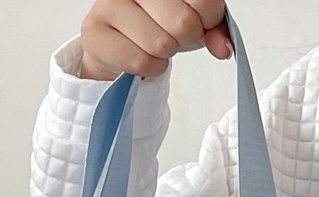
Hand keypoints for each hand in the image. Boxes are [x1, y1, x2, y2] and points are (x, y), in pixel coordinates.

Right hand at [79, 0, 230, 80]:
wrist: (118, 50)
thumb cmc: (155, 28)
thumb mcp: (193, 24)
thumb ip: (213, 29)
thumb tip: (223, 48)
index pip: (204, 1)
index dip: (207, 22)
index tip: (196, 23)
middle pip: (183, 22)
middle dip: (184, 39)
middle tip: (172, 37)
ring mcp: (109, 3)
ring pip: (160, 44)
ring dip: (163, 56)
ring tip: (153, 46)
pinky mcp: (95, 31)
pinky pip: (140, 61)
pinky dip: (149, 68)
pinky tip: (142, 58)